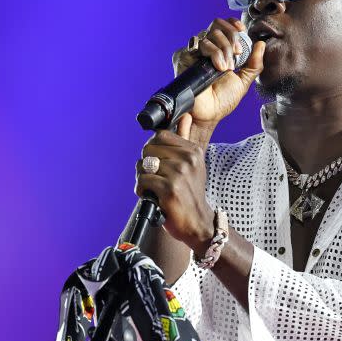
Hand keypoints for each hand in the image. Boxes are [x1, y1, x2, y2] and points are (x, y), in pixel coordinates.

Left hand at [136, 129, 215, 251]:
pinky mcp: (169, 189)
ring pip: (143, 165)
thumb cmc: (191, 195)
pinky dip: (141, 190)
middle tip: (153, 177)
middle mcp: (188, 160)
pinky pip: (142, 180)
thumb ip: (186, 140)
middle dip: (145, 163)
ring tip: (153, 187)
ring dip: (142, 178)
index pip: (160, 135)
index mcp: (194, 151)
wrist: (199, 224)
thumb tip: (185, 117)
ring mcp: (179, 174)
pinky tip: (152, 196)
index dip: (152, 148)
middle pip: (148, 148)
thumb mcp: (194, 165)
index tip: (158, 162)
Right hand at [171, 18, 265, 137]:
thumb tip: (261, 44)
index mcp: (220, 50)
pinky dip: (211, 53)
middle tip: (237, 53)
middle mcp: (207, 48)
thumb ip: (254, 63)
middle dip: (230, 38)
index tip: (242, 30)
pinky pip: (196, 44)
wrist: (209, 114)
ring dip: (222, 49)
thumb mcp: (244, 81)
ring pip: (208, 35)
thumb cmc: (223, 100)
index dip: (232, 24)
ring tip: (226, 68)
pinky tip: (216, 67)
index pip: (224, 25)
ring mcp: (194, 52)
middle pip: (216, 25)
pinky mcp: (184, 57)